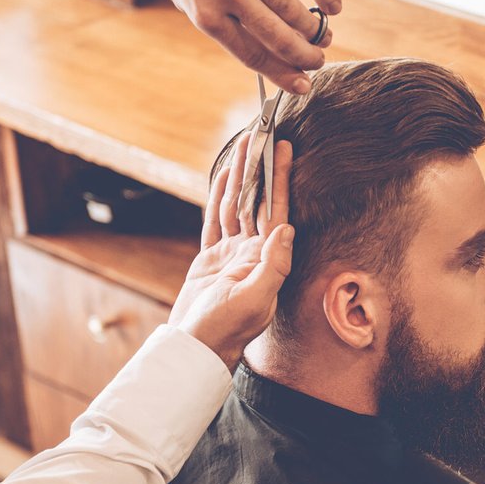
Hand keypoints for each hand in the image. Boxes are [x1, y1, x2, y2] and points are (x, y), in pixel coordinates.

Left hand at [123, 0, 341, 95]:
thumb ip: (224, 22)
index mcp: (206, 15)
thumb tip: (265, 48)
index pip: (253, 55)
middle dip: (305, 56)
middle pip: (278, 37)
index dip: (283, 74)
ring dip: (315, 29)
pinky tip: (334, 6)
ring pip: (293, 9)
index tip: (303, 85)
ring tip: (325, 37)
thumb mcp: (189, 0)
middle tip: (318, 62)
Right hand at [168, 132, 294, 369]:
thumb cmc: (227, 329)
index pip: (276, 210)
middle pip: (257, 201)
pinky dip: (217, 198)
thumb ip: (273, 265)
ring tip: (243, 147)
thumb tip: (287, 229)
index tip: (285, 150)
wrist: (196, 347)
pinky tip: (222, 178)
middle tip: (263, 135)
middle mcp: (253, 253)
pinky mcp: (210, 259)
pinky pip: (215, 221)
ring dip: (240, 176)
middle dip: (261, 168)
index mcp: (267, 259)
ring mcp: (231, 254)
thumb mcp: (255, 299)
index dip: (281, 179)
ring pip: (236, 205)